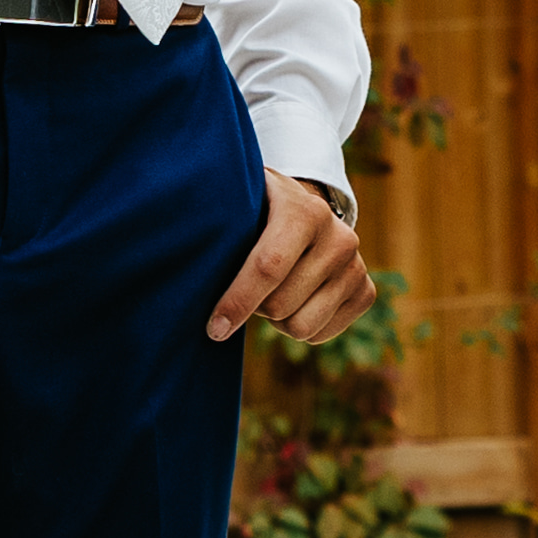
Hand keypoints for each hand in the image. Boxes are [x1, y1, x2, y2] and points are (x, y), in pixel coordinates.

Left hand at [203, 170, 375, 347]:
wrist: (301, 206)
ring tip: (272, 291)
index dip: (238, 302)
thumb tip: (172, 255)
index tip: (214, 327)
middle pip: (281, 306)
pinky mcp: (365, 292)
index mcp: (305, 210)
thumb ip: (215, 223)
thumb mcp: (237, 202)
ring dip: (277, 319)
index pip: (269, 267)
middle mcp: (340, 237)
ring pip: (301, 328)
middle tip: (249, 287)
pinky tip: (295, 299)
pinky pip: (320, 335)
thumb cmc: (254, 210)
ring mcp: (356, 266)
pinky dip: (299, 327)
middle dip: (256, 306)